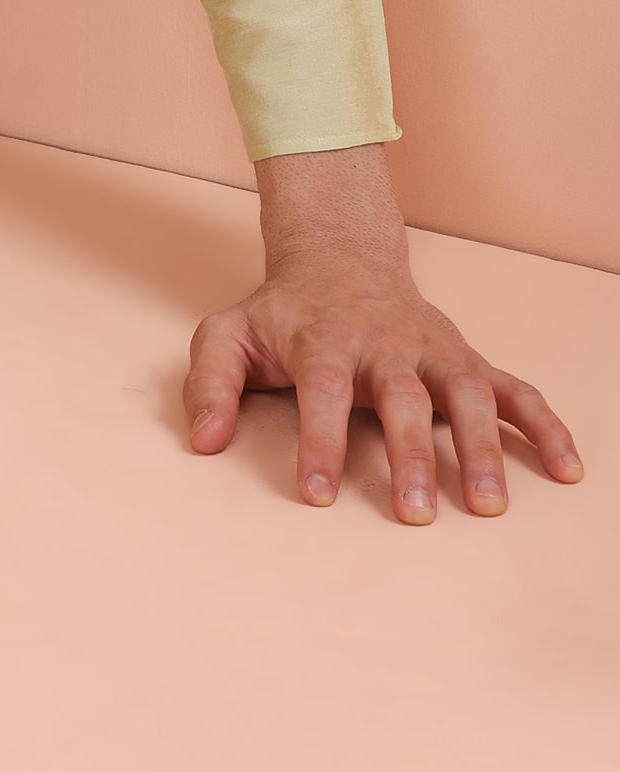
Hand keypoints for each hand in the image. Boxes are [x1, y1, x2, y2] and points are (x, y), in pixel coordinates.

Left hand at [182, 145, 583, 521]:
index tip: (319, 494)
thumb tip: (204, 442)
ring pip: (464, 391)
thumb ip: (210, 384)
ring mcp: (431, 348)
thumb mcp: (229, 333)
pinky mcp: (466, 357)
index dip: (320, 440)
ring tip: (488, 506)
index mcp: (323, 337)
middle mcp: (384, 341)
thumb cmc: (283, 313)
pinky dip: (543, 425)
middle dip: (409, 454)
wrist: (340, 257)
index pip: (321, 387)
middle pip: (401, 395)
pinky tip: (566, 468)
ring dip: (481, 446)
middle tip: (412, 514)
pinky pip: (513, 389)